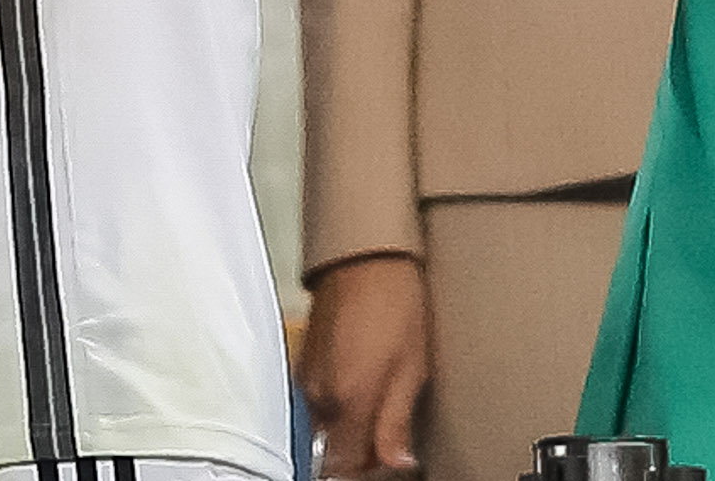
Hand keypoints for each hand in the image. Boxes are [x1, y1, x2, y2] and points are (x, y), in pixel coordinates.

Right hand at [299, 252, 431, 475]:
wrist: (366, 255)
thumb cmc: (395, 303)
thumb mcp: (412, 368)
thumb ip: (397, 424)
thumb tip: (397, 464)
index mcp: (348, 401)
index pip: (348, 465)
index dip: (372, 465)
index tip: (392, 453)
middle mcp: (319, 396)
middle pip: (335, 447)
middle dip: (361, 444)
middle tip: (392, 422)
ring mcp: (307, 378)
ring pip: (325, 423)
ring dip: (349, 420)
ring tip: (380, 390)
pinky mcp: (302, 361)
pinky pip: (317, 398)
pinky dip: (337, 397)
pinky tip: (361, 372)